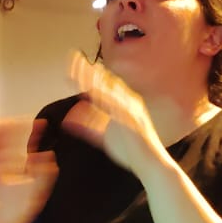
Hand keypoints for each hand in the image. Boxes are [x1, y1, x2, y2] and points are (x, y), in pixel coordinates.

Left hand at [63, 51, 165, 175]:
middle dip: (88, 69)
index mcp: (122, 104)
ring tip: (79, 70)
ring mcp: (131, 110)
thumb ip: (88, 127)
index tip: (73, 61)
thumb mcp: (103, 137)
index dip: (88, 71)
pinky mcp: (132, 121)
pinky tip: (92, 91)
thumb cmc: (131, 151)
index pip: (103, 83)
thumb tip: (69, 121)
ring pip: (110, 90)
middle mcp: (128, 102)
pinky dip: (104, 97)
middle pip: (105, 80)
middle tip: (73, 57)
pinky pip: (116, 106)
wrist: (151, 166)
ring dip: (94, 79)